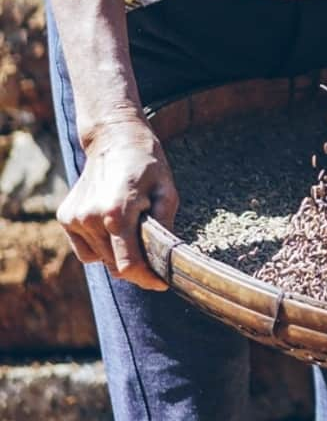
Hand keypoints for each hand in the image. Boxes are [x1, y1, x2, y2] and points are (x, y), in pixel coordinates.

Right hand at [57, 118, 178, 290]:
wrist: (114, 138)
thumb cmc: (146, 163)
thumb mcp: (166, 190)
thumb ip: (165, 227)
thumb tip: (166, 260)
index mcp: (117, 212)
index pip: (129, 265)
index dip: (147, 279)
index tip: (162, 283)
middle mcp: (90, 218)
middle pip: (115, 265)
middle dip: (137, 266)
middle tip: (153, 252)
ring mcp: (74, 218)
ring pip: (100, 259)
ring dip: (118, 254)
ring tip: (131, 226)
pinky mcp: (65, 217)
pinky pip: (87, 249)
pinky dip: (101, 246)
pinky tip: (111, 224)